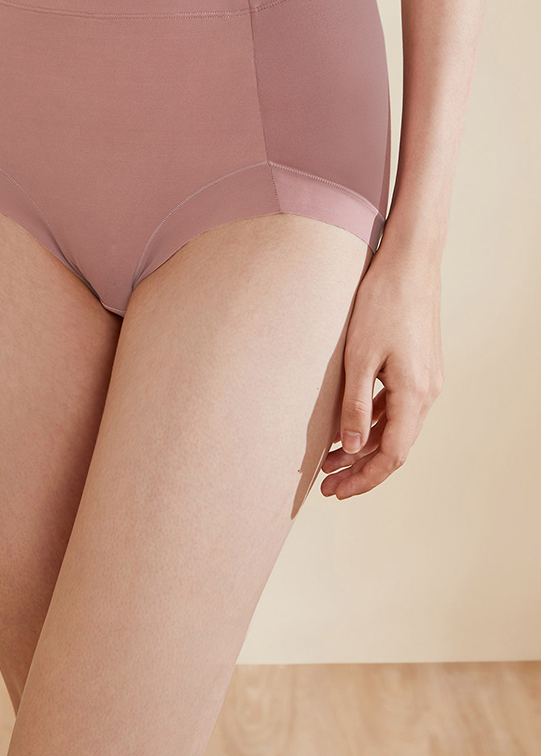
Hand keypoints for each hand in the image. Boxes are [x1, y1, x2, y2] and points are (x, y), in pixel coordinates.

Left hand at [320, 251, 444, 498]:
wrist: (410, 262)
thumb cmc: (381, 303)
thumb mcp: (359, 357)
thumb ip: (355, 405)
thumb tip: (350, 446)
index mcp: (415, 394)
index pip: (391, 455)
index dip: (364, 478)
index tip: (336, 492)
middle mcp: (427, 392)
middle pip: (395, 447)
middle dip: (361, 469)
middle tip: (327, 486)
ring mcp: (427, 379)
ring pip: (396, 427)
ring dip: (365, 445)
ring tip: (330, 459)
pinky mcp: (420, 366)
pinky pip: (398, 407)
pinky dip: (375, 421)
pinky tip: (350, 426)